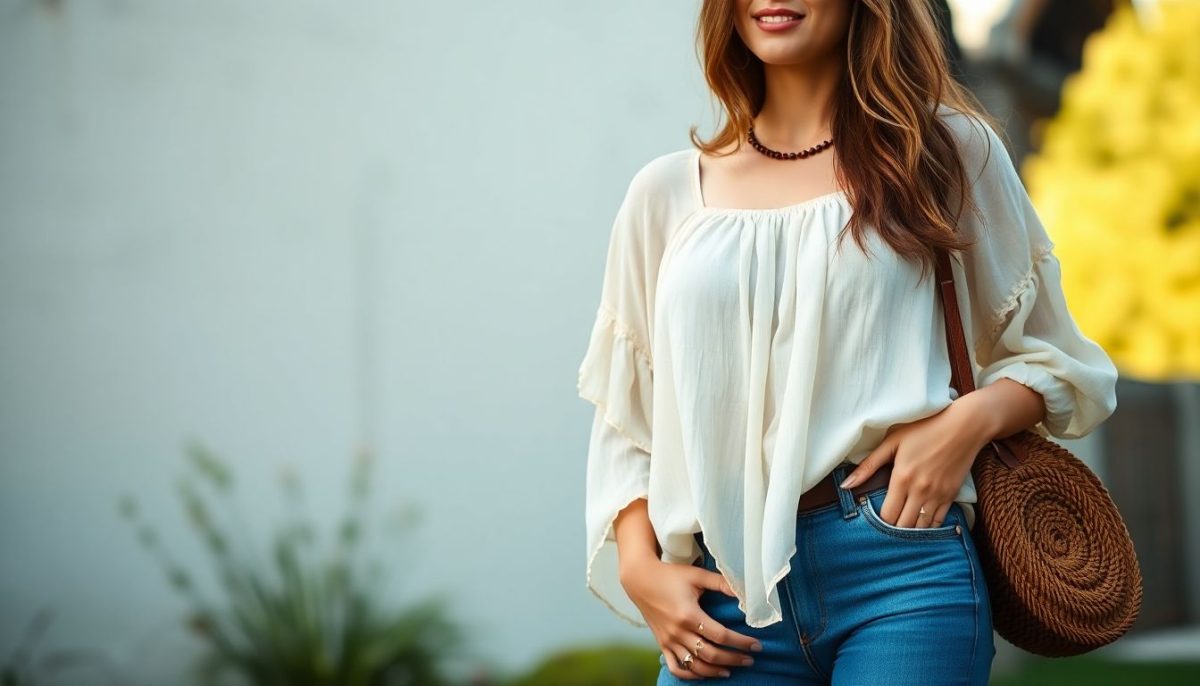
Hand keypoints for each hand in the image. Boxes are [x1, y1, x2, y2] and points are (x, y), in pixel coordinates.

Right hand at [619, 556, 762, 679]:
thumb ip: (721, 583)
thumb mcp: (697, 575)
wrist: (640, 579)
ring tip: (731, 669)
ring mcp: (669, 641)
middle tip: (749, 659)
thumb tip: (745, 592)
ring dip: (715, 670)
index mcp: (689, 615)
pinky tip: (705, 673)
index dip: (741, 642)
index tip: (756, 645)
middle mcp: (678, 632)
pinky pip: (676, 667)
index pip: (721, 635)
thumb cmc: (670, 575)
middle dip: (734, 659)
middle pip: (711, 654)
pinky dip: (691, 675)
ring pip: (695, 665)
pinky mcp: (662, 644)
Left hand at [838, 400, 992, 528]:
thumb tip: (845, 485)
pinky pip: (939, 523)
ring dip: (910, 530)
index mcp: (902, 478)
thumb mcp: (892, 441)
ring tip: (901, 526)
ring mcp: (938, 496)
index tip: (873, 519)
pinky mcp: (952, 496)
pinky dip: (928, 527)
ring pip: (921, 528)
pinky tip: (919, 524)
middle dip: (893, 528)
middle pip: (903, 525)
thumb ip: (868, 465)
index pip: (887, 515)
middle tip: (885, 526)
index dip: (878, 521)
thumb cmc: (925, 429)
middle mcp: (920, 491)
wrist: (964, 426)